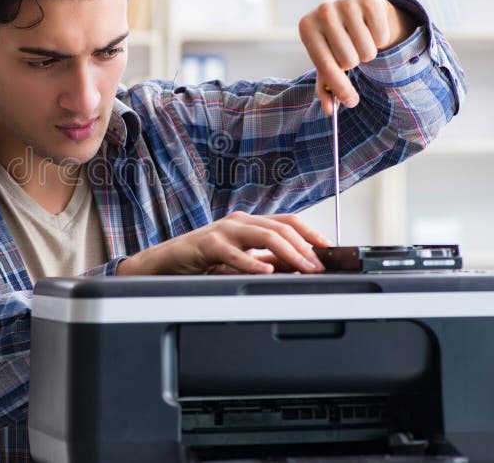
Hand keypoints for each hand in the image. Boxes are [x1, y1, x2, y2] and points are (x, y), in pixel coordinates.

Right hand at [115, 211, 329, 275]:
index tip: (330, 248)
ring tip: (304, 268)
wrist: (164, 263)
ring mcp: (224, 230)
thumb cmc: (199, 261)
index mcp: (248, 223)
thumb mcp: (237, 260)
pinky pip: (234, 253)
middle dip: (305, 246)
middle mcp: (239, 221)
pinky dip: (252, 263)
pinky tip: (266, 272)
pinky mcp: (208, 244)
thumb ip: (262, 261)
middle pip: (280, 227)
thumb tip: (295, 269)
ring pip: (264, 234)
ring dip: (289, 253)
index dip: (311, 232)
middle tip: (320, 265)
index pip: (287, 221)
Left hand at [298, 0, 415, 114]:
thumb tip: (330, 110)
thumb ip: (326, 87)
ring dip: (367, 52)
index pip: (326, 66)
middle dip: (354, 62)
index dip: (340, 88)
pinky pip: (382, 37)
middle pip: (349, 61)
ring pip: (367, 51)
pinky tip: (370, 28)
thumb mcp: (326, 60)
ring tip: (359, 39)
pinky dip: (380, 39)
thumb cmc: (335, 39)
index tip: (351, 102)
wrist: (351, 3)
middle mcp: (323, 11)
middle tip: (350, 50)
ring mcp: (346, 2)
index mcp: (307, 27)